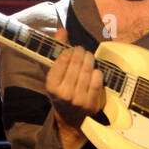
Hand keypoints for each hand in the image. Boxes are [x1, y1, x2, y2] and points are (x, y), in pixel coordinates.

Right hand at [46, 27, 104, 148]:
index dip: (69, 51)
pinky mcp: (91, 103)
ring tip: (88, 57)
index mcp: (51, 86)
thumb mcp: (54, 74)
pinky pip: (97, 81)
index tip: (71, 49)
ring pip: (88, 70)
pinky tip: (94, 70)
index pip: (62, 60)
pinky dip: (97, 72)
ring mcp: (79, 100)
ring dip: (90, 59)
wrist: (70, 119)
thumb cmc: (61, 92)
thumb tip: (62, 30)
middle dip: (80, 52)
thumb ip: (57, 51)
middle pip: (76, 63)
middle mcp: (64, 94)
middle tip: (81, 50)